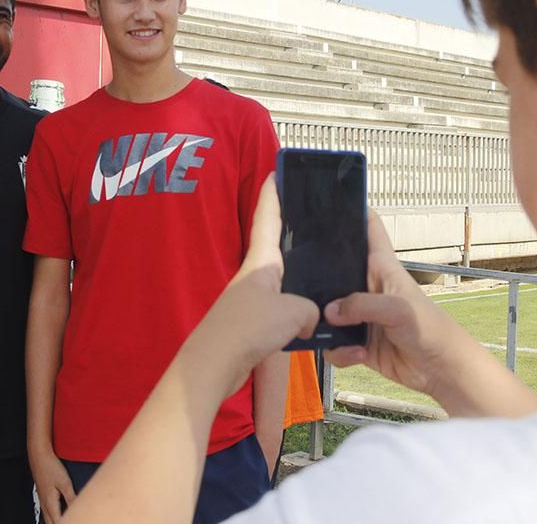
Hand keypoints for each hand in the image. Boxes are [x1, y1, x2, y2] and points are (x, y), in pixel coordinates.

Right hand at [29, 447, 75, 523]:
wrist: (39, 456)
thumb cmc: (51, 467)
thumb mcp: (64, 482)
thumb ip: (71, 497)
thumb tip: (77, 508)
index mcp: (50, 503)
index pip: (58, 522)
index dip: (67, 522)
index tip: (76, 521)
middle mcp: (44, 504)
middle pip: (51, 523)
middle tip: (72, 521)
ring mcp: (42, 500)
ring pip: (47, 519)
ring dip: (55, 522)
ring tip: (64, 521)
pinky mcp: (43, 495)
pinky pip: (46, 512)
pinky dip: (52, 517)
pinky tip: (55, 516)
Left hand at [180, 175, 319, 398]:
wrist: (214, 365)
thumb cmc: (246, 329)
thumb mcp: (292, 312)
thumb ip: (310, 309)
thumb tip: (310, 318)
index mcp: (261, 262)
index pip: (267, 217)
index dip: (272, 194)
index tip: (276, 172)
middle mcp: (255, 276)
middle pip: (276, 246)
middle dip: (291, 232)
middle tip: (311, 218)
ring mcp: (252, 300)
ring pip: (283, 281)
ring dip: (299, 277)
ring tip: (322, 271)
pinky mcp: (253, 323)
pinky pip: (282, 309)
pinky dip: (297, 310)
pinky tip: (312, 319)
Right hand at [322, 208, 459, 394]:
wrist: (440, 369)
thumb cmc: (431, 329)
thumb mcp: (398, 309)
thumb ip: (362, 306)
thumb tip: (329, 311)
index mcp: (381, 266)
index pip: (368, 228)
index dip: (353, 210)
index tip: (327, 201)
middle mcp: (366, 287)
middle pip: (334, 270)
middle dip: (316, 276)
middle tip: (303, 286)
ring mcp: (360, 314)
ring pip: (326, 311)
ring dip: (325, 324)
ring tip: (336, 333)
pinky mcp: (357, 340)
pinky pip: (334, 343)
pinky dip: (339, 351)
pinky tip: (356, 354)